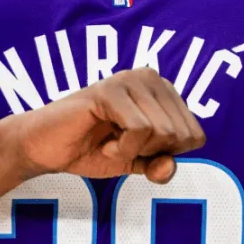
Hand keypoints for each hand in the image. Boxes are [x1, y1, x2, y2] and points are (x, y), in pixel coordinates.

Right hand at [16, 68, 205, 184]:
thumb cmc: (93, 150)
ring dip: (133, 150)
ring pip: (162, 131)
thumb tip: (170, 165)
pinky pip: (139, 129)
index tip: (138, 148)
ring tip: (110, 141)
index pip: (196, 135)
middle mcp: (152, 78)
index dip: (168, 155)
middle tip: (121, 144)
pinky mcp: (111, 89)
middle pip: (181, 134)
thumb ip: (160, 165)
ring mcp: (131, 79)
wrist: (47, 149)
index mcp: (165, 92)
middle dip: (151, 152)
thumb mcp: (137, 162)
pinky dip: (122, 149)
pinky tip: (104, 142)